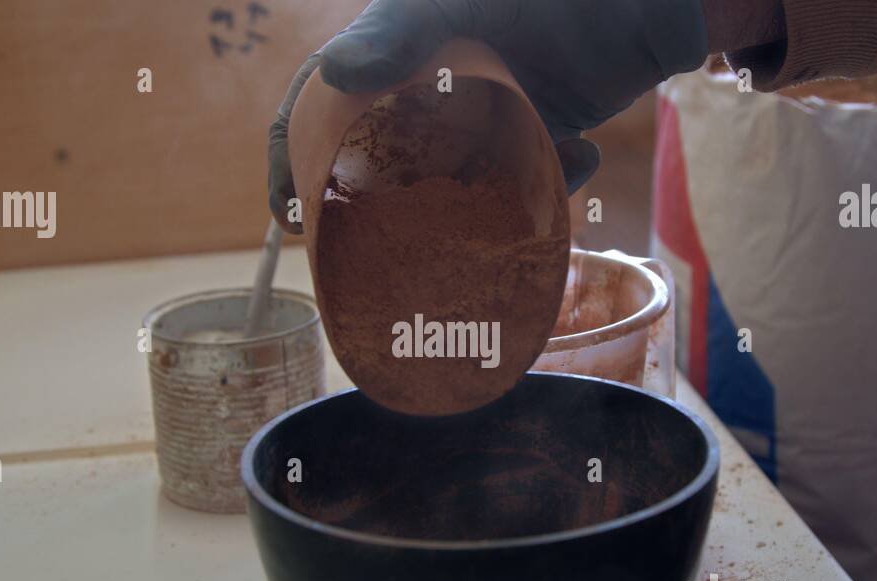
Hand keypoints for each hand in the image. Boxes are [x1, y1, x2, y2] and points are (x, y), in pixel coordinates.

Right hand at [268, 0, 710, 231]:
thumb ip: (400, 30)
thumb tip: (334, 71)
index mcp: (395, 51)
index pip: (320, 101)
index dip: (294, 155)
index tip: (290, 213)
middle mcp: (433, 87)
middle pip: (381, 157)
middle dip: (376, 207)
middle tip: (375, 253)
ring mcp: (488, 111)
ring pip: (457, 181)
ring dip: (473, 208)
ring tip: (492, 225)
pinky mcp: (543, 129)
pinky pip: (531, 177)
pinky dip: (555, 179)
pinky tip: (586, 155)